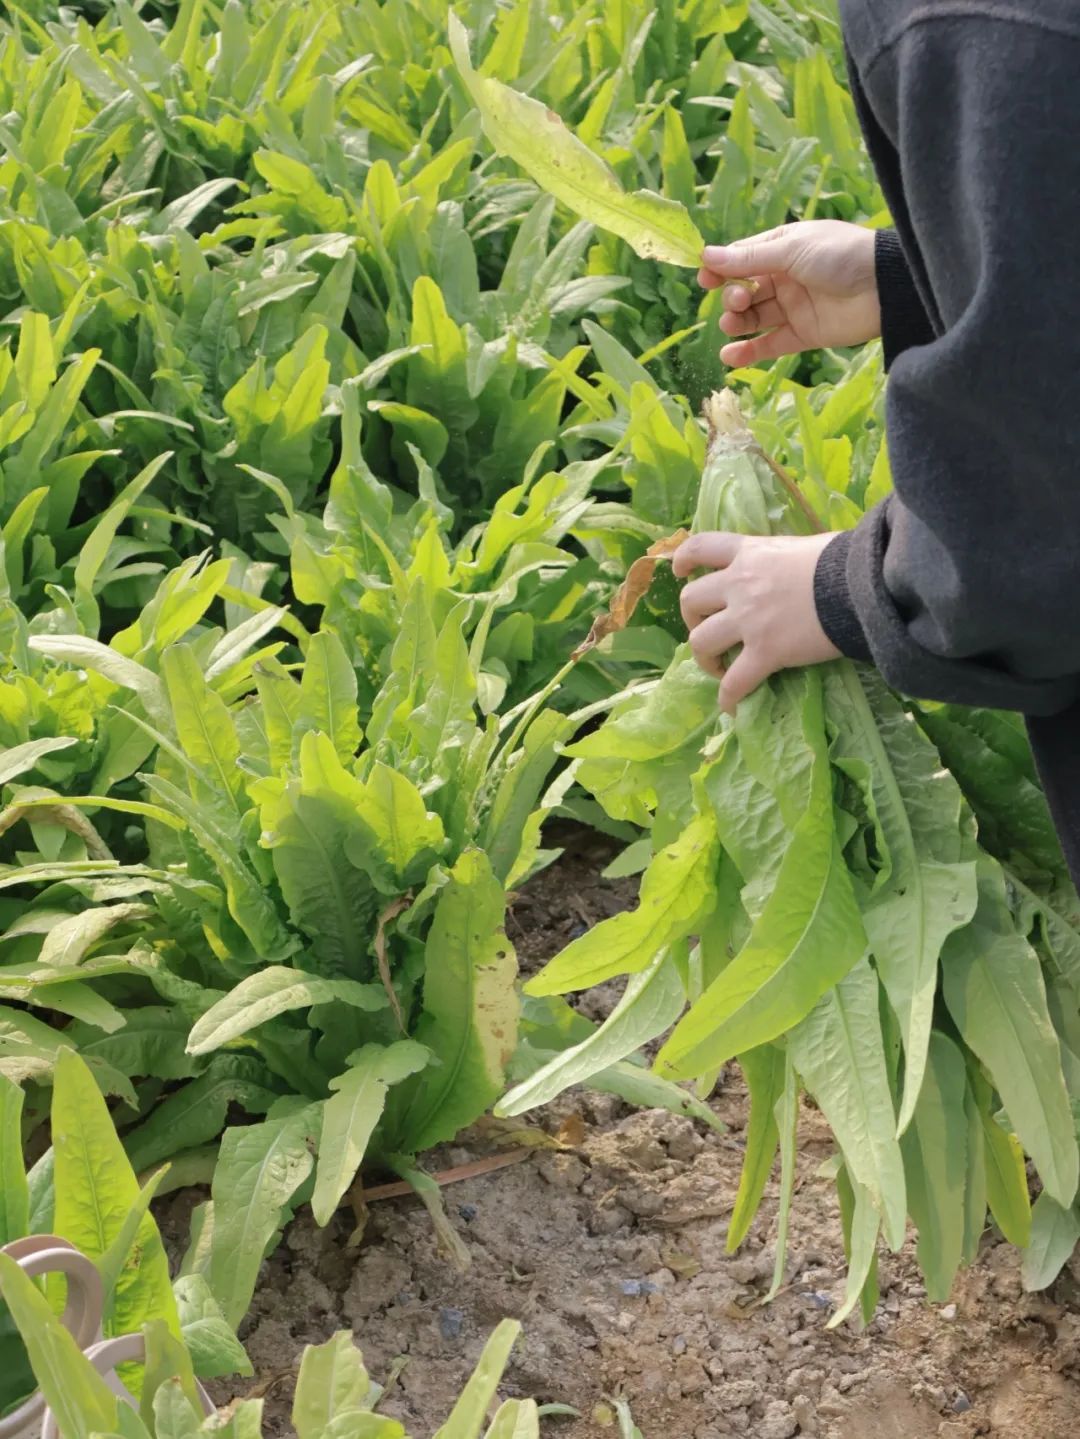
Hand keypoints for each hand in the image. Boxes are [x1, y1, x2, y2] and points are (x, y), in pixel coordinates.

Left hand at [674, 531, 840, 711]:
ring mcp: (748, 620)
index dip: (684, 560)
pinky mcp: (765, 652)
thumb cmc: (844, 561)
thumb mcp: (804, 546)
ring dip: (705, 657)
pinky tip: (731, 707)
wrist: (862, 585)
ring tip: (719, 667)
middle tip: (708, 629)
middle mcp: (739, 584)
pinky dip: (728, 697)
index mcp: (750, 553)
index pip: (701, 547)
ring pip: (700, 642)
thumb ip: (783, 558)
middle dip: (692, 618)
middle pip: (690, 601)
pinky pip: (735, 683)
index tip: (681, 572)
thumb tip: (794, 568)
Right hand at [698, 220, 879, 365]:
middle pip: (745, 290)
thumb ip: (749, 258)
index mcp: (782, 248)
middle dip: (734, 297)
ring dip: (737, 322)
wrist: (884, 285)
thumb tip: (706, 256)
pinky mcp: (803, 334)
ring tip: (733, 324)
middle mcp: (785, 277)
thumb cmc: (839, 255)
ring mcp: (794, 307)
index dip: (721, 269)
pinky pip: (770, 344)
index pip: (742, 259)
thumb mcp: (791, 250)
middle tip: (739, 301)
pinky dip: (749, 351)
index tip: (705, 280)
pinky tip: (729, 356)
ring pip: (755, 318)